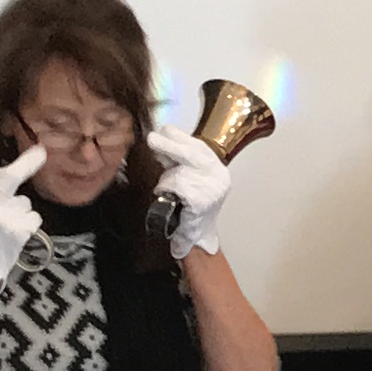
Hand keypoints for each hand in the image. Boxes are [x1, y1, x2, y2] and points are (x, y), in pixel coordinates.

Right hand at [0, 149, 48, 290]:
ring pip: (26, 204)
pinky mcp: (21, 233)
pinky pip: (33, 218)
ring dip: (20, 212)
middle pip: (17, 189)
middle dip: (20, 186)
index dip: (24, 163)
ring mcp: (9, 221)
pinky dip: (27, 223)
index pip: (3, 176)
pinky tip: (15, 233)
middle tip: (24, 180)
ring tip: (5, 226)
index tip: (40, 150)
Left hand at [145, 127, 233, 256]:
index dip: (180, 138)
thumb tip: (160, 140)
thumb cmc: (191, 210)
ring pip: (179, 173)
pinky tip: (169, 199)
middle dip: (169, 145)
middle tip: (152, 138)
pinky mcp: (201, 202)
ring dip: (166, 180)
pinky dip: (166, 191)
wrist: (197, 239)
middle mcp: (219, 178)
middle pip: (191, 154)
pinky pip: (176, 188)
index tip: (165, 131)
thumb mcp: (189, 180)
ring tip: (167, 192)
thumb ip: (178, 162)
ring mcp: (212, 190)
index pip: (199, 147)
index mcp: (218, 170)